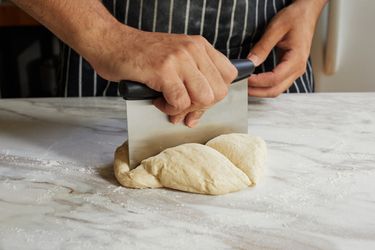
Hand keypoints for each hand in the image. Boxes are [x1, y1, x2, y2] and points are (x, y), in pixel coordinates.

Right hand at [93, 26, 236, 126]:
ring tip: (168, 104)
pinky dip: (168, 108)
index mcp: (200, 46)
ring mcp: (179, 59)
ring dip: (185, 109)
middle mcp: (193, 49)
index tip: (197, 102)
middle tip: (181, 108)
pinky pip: (180, 102)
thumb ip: (192, 82)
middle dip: (200, 107)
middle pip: (219, 92)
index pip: (228, 77)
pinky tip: (156, 99)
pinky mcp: (163, 70)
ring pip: (204, 98)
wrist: (111, 42)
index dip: (215, 95)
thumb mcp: (176, 60)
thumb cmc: (141, 55)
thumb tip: (198, 115)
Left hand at [247, 0, 327, 96]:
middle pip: (276, 90)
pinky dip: (266, 86)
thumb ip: (263, 47)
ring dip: (261, 90)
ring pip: (277, 89)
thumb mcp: (276, 28)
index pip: (274, 78)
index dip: (258, 81)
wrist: (306, 13)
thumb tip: (251, 62)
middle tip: (242, 87)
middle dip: (257, 91)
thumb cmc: (295, 18)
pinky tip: (255, 82)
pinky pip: (278, 83)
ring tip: (246, 85)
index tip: (245, 78)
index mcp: (296, 59)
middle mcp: (298, 68)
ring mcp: (296, 70)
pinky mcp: (291, 69)